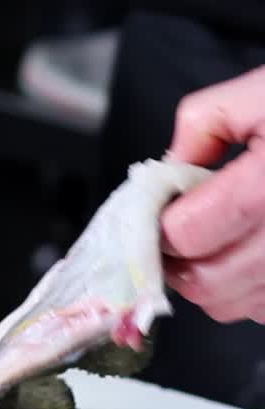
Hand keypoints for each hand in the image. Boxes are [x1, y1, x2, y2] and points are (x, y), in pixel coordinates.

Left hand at [160, 65, 264, 323]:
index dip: (162, 222)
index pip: (186, 234)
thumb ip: (201, 127)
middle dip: (179, 259)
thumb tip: (168, 171)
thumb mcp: (260, 92)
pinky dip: (250, 292)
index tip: (165, 208)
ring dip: (211, 280)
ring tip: (222, 239)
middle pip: (204, 282)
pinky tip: (258, 253)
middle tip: (184, 230)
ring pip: (231, 305)